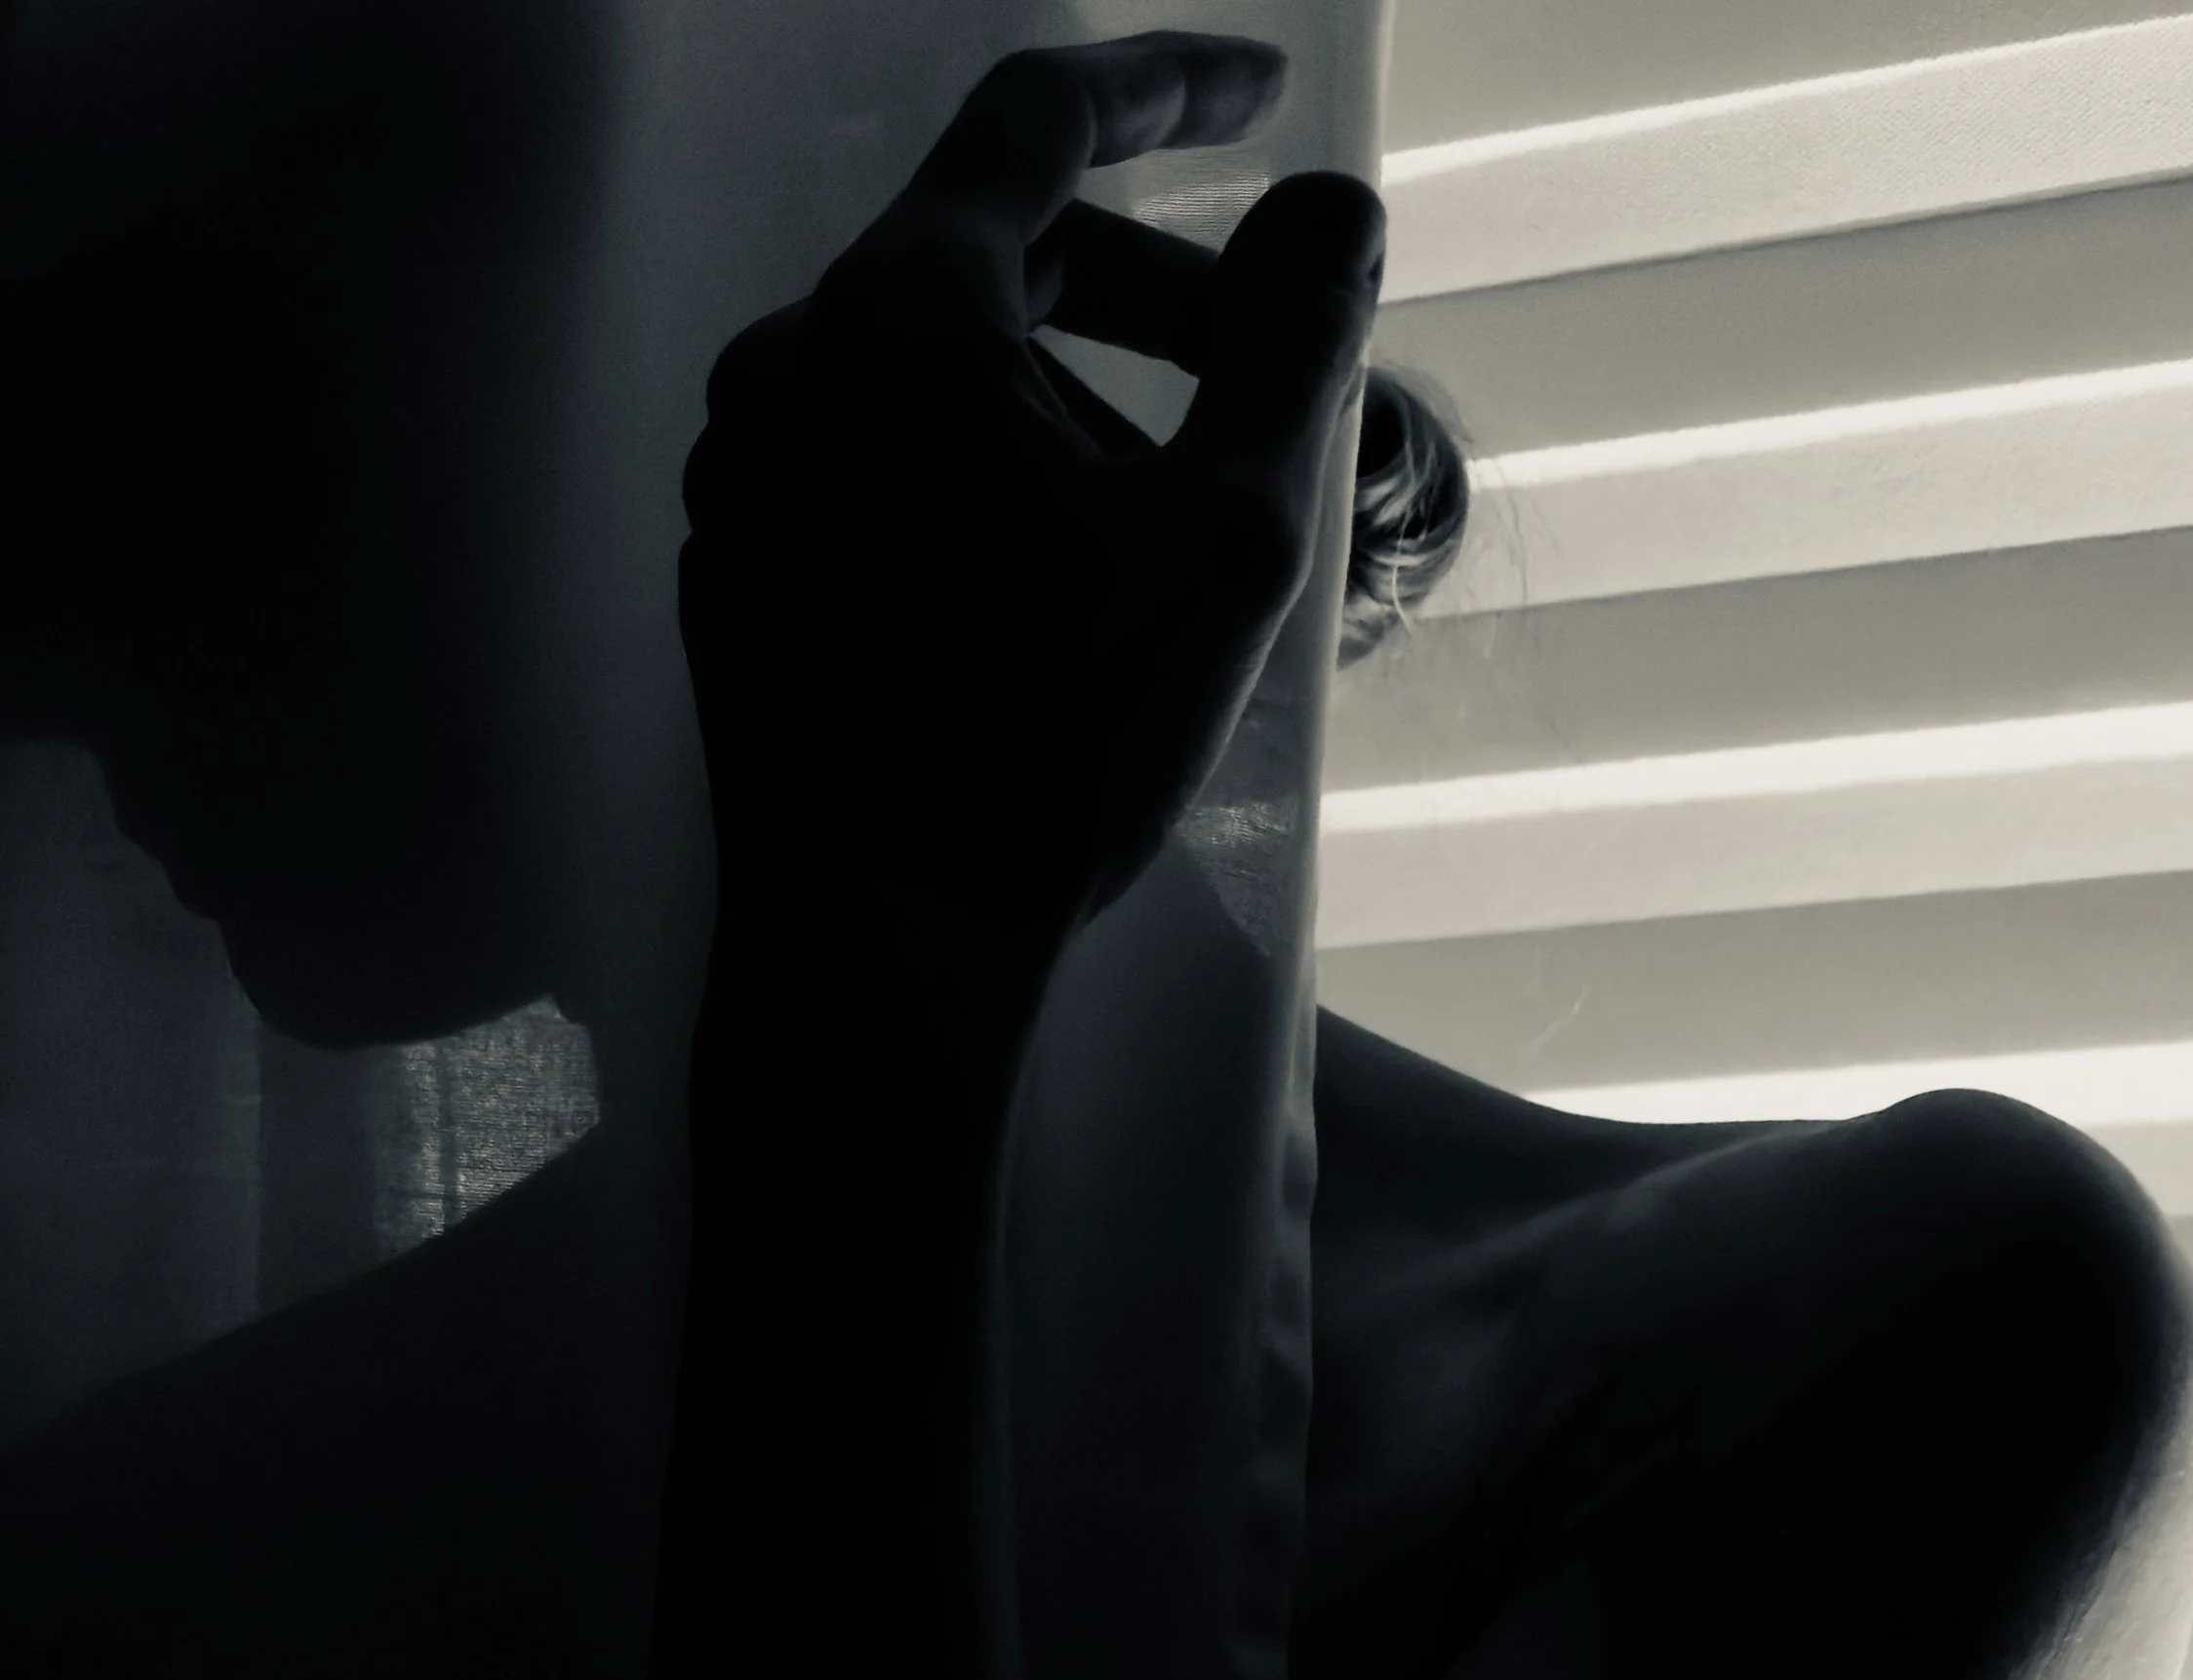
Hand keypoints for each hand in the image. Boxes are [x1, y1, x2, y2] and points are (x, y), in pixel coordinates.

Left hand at [678, 32, 1382, 967]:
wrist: (878, 952)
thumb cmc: (1053, 755)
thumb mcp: (1231, 542)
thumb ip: (1293, 346)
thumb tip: (1336, 210)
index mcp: (904, 316)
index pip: (1045, 117)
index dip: (1172, 85)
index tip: (1262, 92)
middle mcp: (789, 360)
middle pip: (990, 251)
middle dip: (1144, 293)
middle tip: (1258, 378)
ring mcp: (740, 465)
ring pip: (928, 370)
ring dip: (1064, 402)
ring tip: (1162, 530)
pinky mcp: (729, 559)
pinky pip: (867, 460)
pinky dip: (971, 474)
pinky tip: (1051, 593)